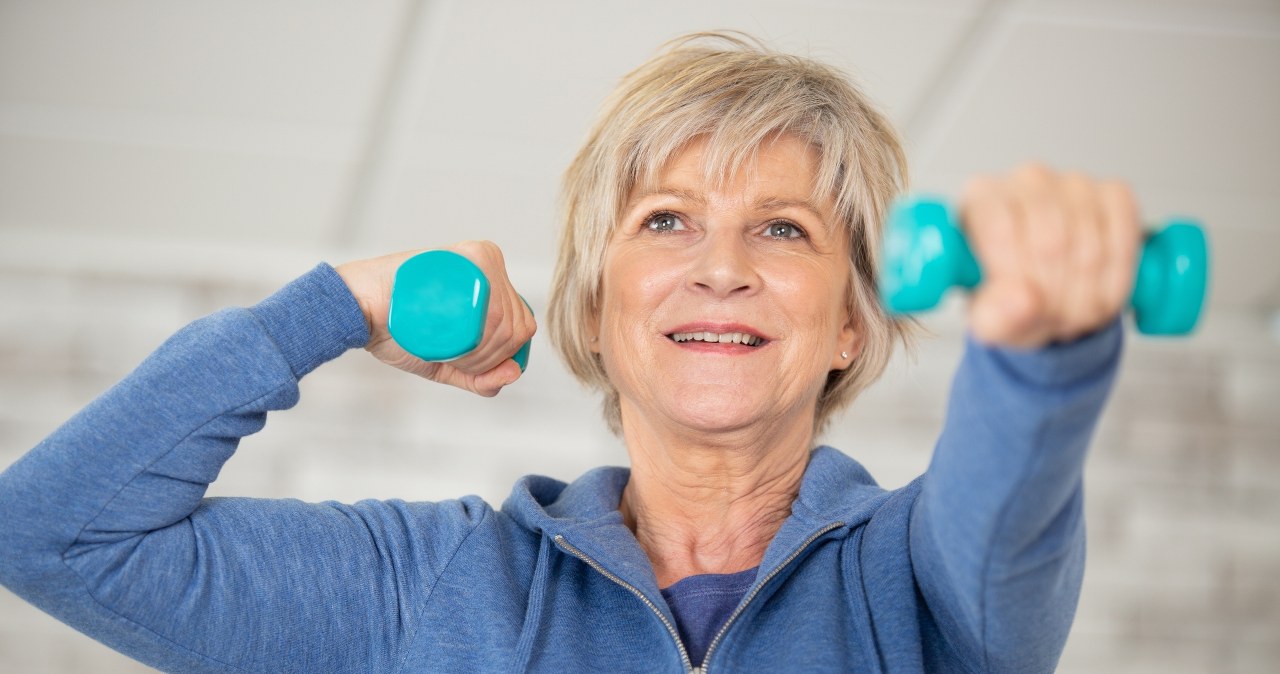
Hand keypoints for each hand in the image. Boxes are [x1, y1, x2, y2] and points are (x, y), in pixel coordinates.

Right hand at [335, 240, 535, 396]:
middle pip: (518, 325)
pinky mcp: (471, 256)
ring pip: (508, 320)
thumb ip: (479, 377)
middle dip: (491, 359)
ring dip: (484, 352)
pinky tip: (456, 340)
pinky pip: (495, 306)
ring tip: (449, 351)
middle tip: (455, 361)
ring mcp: (483, 261)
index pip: (522, 327)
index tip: (468, 365)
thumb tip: (514, 373)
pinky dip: (483, 337)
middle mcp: (492, 270)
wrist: (359, 308)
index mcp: (493, 288)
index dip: (501, 357)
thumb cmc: (397, 331)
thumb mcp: (446, 364)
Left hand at [960, 164, 1141, 347]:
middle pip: (1050, 243)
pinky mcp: (1115, 195)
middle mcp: (1028, 179)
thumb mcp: (990, 320)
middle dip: (1054, 298)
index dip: (1016, 279)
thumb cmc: (1007, 296)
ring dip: (1086, 296)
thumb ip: (996, 315)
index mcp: (982, 197)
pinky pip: (1124, 238)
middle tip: (1050, 318)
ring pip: (1090, 247)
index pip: (1000, 230)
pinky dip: (1116, 278)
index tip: (1021, 308)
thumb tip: (1022, 301)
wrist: (1047, 295)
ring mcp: (1074, 183)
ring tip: (1070, 311)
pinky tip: (1099, 292)